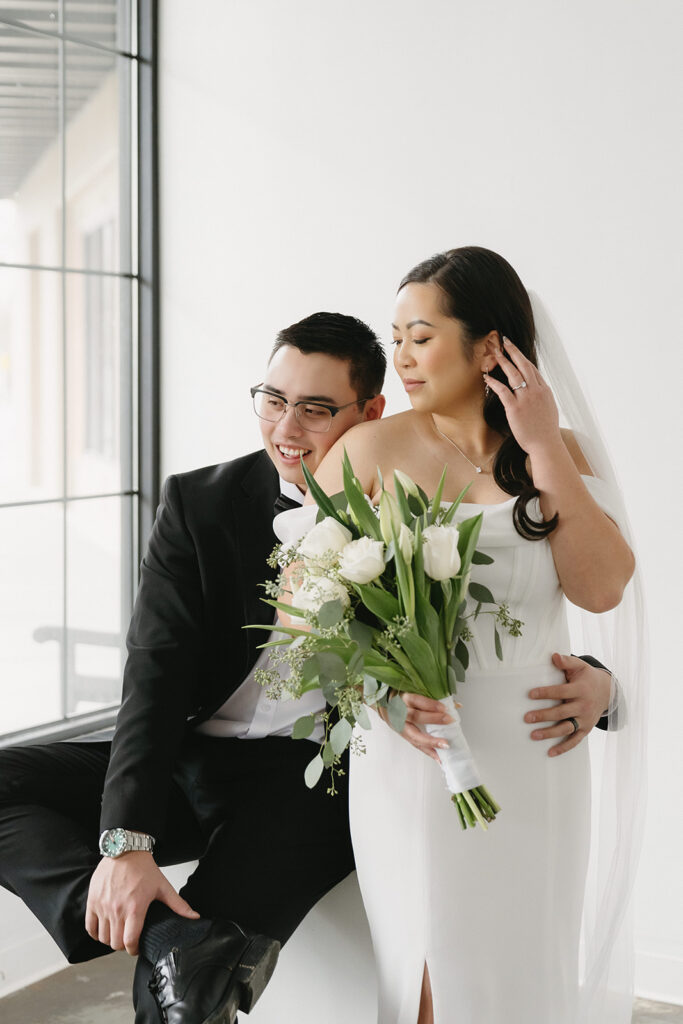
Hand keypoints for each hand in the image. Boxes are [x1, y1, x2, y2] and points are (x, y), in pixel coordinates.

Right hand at [85, 851, 198, 954]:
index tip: (136, 948)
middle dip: (123, 945)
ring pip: (103, 938)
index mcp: (135, 908)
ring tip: (118, 933)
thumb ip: (178, 905)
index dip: (134, 949)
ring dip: (110, 939)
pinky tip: (104, 928)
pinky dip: (96, 933)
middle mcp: (117, 909)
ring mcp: (102, 906)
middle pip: (115, 943)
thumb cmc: (143, 868)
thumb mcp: (163, 887)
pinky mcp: (92, 901)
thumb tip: (194, 917)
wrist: (125, 850)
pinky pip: (89, 927)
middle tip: (129, 939)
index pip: (129, 942)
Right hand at [378, 692, 459, 762]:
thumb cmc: (402, 698)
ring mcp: (400, 726)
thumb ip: (433, 697)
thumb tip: (456, 705)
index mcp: (403, 699)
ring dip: (431, 741)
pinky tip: (438, 757)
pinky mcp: (403, 736)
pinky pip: (416, 745)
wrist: (383, 704)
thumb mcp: (413, 692)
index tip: (445, 708)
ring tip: (445, 746)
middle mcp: (400, 712)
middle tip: (449, 721)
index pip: (417, 701)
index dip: (430, 705)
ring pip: (414, 735)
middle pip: (415, 717)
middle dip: (433, 720)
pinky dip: (428, 751)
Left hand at [483, 336, 560, 456]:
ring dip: (502, 361)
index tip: (515, 351)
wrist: (546, 444)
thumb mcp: (549, 409)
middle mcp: (536, 391)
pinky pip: (502, 390)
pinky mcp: (515, 408)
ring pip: (513, 374)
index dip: (522, 358)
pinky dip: (493, 382)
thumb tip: (538, 391)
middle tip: (504, 341)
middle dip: (513, 351)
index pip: (532, 369)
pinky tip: (486, 377)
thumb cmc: (546, 430)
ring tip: (494, 352)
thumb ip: (542, 397)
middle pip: (524, 365)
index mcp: (544, 390)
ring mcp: (526, 398)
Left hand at [524, 653, 611, 756]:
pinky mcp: (586, 729)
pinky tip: (549, 752)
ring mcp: (585, 720)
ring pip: (566, 728)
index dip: (546, 693)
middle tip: (526, 718)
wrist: (608, 692)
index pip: (561, 692)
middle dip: (544, 716)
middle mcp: (584, 706)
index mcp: (581, 689)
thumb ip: (567, 661)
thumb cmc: (587, 677)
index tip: (530, 694)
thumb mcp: (580, 666)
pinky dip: (563, 748)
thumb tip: (553, 656)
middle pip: (562, 713)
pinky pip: (574, 741)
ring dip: (550, 733)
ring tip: (533, 735)